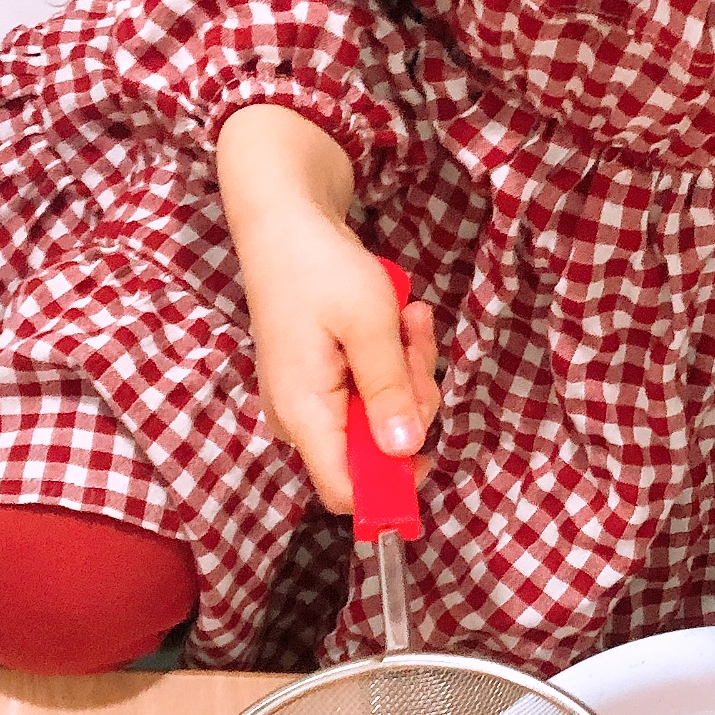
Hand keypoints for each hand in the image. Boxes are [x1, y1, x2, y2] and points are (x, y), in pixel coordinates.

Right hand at [217, 104, 439, 512]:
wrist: (285, 221)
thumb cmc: (319, 266)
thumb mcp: (369, 324)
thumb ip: (389, 391)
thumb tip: (406, 451)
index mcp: (304, 414)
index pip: (346, 493)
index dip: (392, 488)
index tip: (429, 450)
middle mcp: (304, 418)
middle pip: (379, 451)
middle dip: (412, 400)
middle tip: (415, 343)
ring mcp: (315, 400)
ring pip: (386, 416)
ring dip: (410, 370)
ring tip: (407, 317)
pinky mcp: (328, 380)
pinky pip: (377, 390)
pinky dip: (396, 359)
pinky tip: (398, 318)